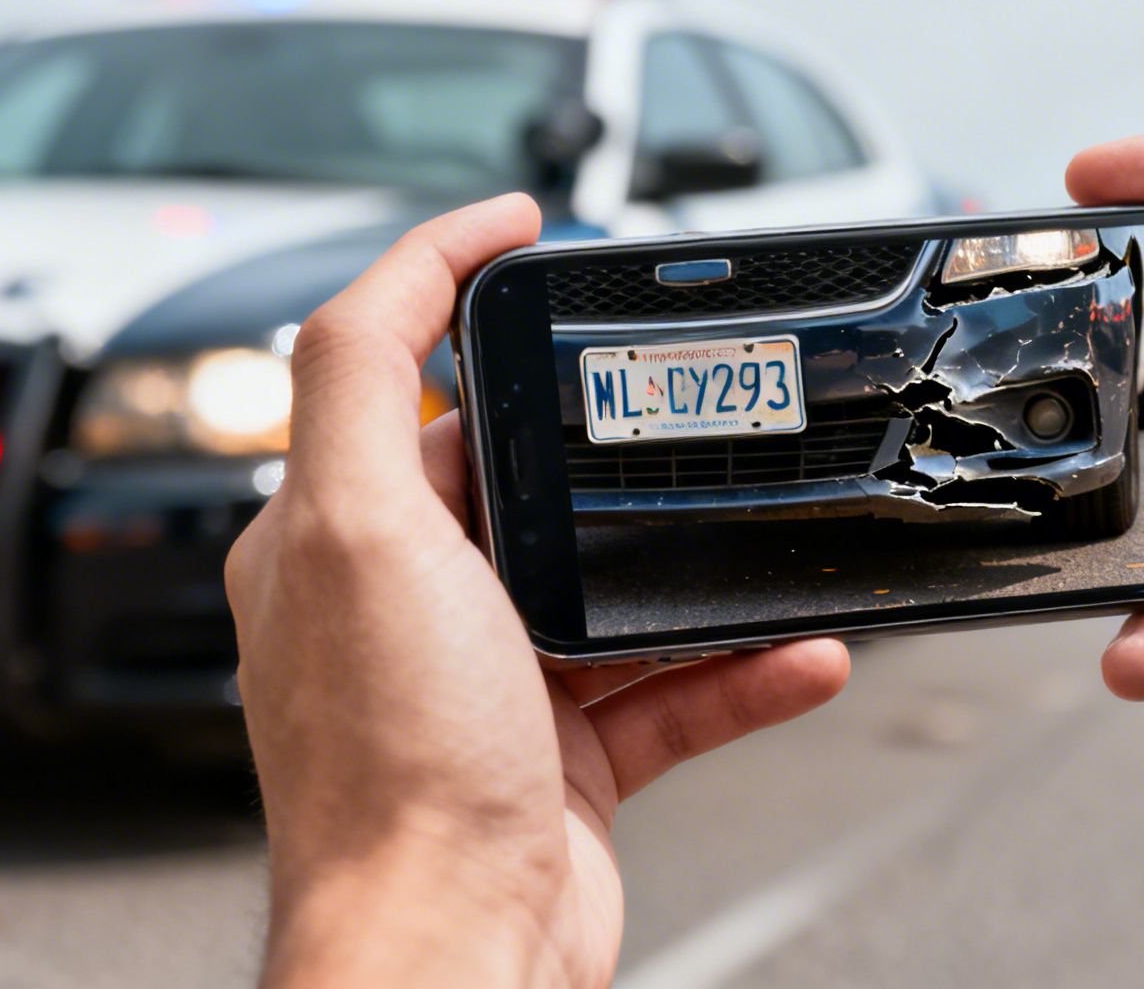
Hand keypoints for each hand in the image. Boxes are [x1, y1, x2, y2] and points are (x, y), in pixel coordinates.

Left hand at [223, 194, 849, 986]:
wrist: (455, 955)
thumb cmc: (395, 769)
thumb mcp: (358, 532)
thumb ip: (359, 383)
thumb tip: (414, 267)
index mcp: (339, 538)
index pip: (388, 371)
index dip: (455, 282)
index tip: (532, 227)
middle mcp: (410, 605)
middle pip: (523, 475)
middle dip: (610, 434)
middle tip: (688, 388)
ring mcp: (493, 685)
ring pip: (616, 589)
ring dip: (703, 567)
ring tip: (773, 531)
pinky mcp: (569, 760)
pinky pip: (674, 689)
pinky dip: (743, 668)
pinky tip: (804, 651)